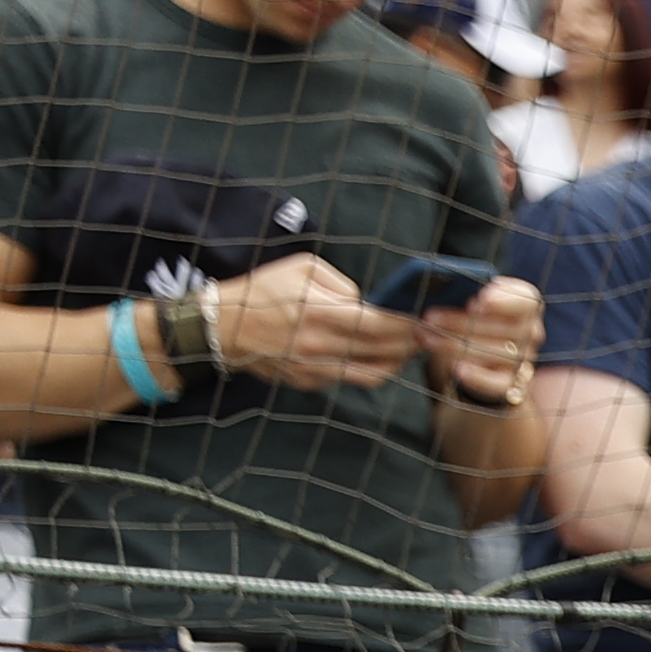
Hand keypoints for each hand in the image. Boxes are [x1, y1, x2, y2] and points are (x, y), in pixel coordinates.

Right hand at [203, 253, 417, 391]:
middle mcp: (318, 346)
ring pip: (374, 375)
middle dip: (410, 344)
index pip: (377, 325)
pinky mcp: (310, 383)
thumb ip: (343, 285)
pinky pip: (351, 379)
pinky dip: (370, 368)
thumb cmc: (263, 291)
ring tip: (407, 347)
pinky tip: (377, 355)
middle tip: (428, 334)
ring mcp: (315, 370)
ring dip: (396, 362)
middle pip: (382, 352)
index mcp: (317, 313)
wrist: (222, 327)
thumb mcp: (302, 269)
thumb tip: (372, 303)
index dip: (407, 325)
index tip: (426, 320)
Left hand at [418, 273, 540, 409]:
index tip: (479, 299)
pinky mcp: (513, 385)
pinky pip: (498, 383)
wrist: (479, 360)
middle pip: (503, 327)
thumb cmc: (472, 320)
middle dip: (462, 322)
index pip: (527, 300)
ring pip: (496, 353)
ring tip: (425, 338)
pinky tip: (457, 369)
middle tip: (429, 317)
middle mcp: (531, 332)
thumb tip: (437, 285)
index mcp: (526, 306)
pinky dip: (477, 377)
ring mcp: (524, 360)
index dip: (504, 300)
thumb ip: (464, 291)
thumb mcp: (469, 300)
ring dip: (456, 346)